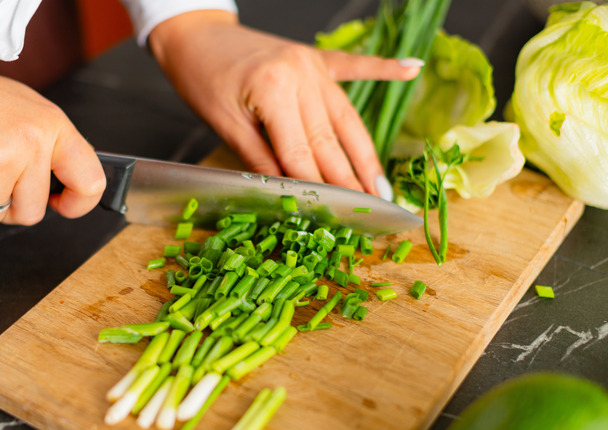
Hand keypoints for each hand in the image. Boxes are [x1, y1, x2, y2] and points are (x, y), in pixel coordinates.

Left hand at [148, 11, 421, 198]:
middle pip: (330, 139)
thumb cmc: (201, 79)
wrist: (195, 35)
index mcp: (273, 90)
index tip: (334, 218)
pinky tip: (412, 69)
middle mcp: (300, 75)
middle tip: (368, 213)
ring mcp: (311, 64)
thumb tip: (287, 193)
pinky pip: (353, 65)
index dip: (317, 189)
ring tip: (382, 186)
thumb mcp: (223, 123)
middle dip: (350, 181)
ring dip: (366, 153)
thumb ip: (259, 157)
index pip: (300, 153)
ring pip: (347, 116)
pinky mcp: (315, 56)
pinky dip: (383, 68)